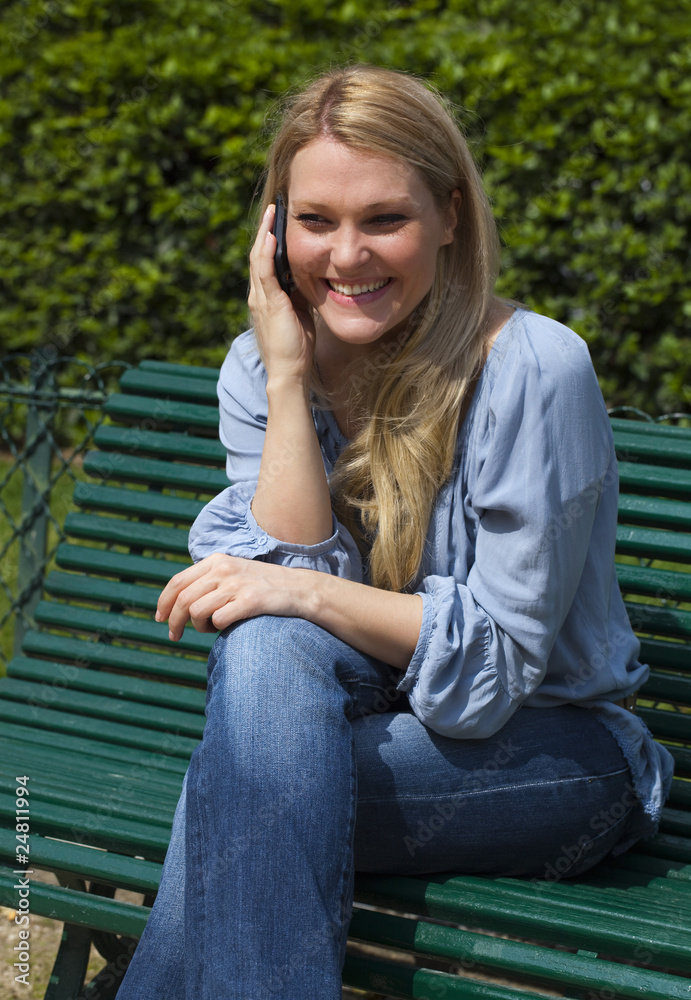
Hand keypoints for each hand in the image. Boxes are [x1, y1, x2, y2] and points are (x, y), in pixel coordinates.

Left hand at [156, 553, 305, 640]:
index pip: (178, 581)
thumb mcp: (233, 572)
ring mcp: (237, 584)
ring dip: (197, 626)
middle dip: (173, 621)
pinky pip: (219, 620)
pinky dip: (216, 628)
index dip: (163, 602)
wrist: (298, 589)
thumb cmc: (262, 585)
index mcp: (216, 560)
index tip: (159, 618)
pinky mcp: (250, 601)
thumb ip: (208, 580)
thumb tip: (178, 602)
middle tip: (174, 636)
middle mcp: (224, 569)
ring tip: (209, 628)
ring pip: (196, 611)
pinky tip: (224, 628)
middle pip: (183, 599)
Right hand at [248, 203, 315, 384]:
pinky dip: (267, 250)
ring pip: (258, 258)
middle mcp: (258, 295)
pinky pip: (264, 271)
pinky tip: (272, 234)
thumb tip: (311, 279)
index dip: (270, 241)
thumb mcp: (301, 314)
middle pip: (258, 255)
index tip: (279, 221)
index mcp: (266, 298)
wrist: (290, 372)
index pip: (265, 263)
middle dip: (266, 230)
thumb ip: (301, 296)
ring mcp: (261, 298)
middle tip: (274, 208)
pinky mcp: (269, 303)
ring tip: (272, 212)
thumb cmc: (297, 348)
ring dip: (265, 233)